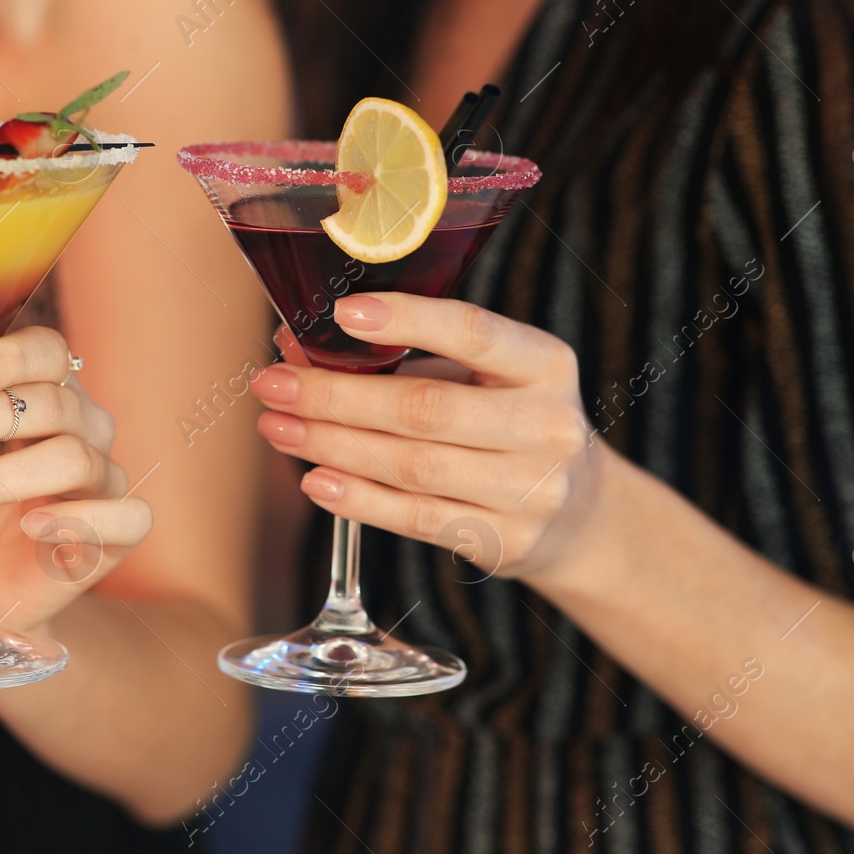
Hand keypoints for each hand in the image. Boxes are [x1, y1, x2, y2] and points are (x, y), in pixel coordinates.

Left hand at [0, 326, 150, 634]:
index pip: (46, 352)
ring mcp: (102, 481)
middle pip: (51, 404)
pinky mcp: (116, 536)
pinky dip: (77, 519)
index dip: (8, 357)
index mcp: (41, 394)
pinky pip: (124, 515)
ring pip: (72, 458)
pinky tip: (30, 525)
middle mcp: (81, 429)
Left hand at [249, 293, 602, 582]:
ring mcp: (533, 490)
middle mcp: (548, 426)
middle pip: (425, 409)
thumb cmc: (509, 422)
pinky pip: (416, 519)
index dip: (407, 320)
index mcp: (545, 364)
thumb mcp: (481, 376)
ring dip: (332, 446)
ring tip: (278, 428)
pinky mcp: (506, 541)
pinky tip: (316, 479)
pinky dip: (358, 499)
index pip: (473, 333)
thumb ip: (403, 359)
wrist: (579, 512)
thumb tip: (298, 346)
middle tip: (274, 383)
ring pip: (412, 466)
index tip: (342, 313)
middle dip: (336, 396)